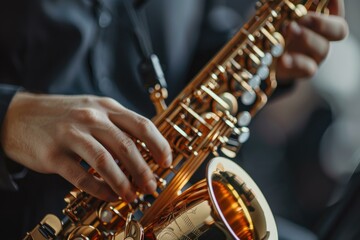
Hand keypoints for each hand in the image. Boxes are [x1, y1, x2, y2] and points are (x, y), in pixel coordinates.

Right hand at [0, 92, 171, 201]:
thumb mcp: (93, 109)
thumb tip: (146, 148)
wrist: (18, 115)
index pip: (142, 125)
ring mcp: (70, 135)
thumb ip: (118, 124)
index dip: (159, 145)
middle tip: (151, 186)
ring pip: (105, 161)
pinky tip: (109, 195)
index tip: (166, 162)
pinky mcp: (52, 155)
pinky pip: (80, 176)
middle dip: (144, 170)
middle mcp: (90, 118)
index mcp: (105, 107)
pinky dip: (98, 189)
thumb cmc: (63, 115)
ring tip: (132, 195)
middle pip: (127, 145)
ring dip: (123, 182)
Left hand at [276, 0, 347, 81]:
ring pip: (323, 48)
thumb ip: (291, 5)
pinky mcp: (303, 71)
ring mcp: (316, 56)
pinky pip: (308, 69)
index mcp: (323, 21)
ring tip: (289, 30)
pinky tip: (283, 58)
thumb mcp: (283, 14)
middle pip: (338, 31)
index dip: (334, 4)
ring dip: (307, 38)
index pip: (337, 11)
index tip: (321, 0)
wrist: (262, 54)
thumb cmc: (275, 27)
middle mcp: (323, 38)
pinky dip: (295, 62)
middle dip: (322, 22)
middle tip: (303, 17)